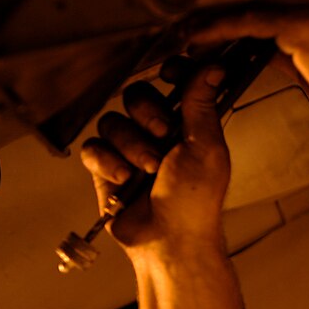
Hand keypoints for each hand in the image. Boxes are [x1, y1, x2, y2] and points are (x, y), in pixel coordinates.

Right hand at [80, 65, 230, 251]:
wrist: (170, 242)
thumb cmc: (195, 203)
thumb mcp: (205, 148)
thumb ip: (201, 105)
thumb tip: (215, 67)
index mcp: (187, 125)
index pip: (173, 81)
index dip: (171, 72)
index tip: (171, 73)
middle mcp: (157, 134)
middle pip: (136, 96)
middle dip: (148, 115)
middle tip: (165, 138)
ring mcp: (129, 151)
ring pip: (113, 121)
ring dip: (131, 144)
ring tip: (148, 170)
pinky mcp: (106, 170)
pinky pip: (93, 147)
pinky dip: (107, 161)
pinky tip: (123, 178)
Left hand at [187, 0, 308, 118]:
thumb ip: (281, 45)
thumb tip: (252, 47)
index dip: (218, 5)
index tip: (189, 21)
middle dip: (205, 9)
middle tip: (172, 27)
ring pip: (240, 3)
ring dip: (204, 20)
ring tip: (175, 35)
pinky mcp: (303, 20)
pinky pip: (248, 22)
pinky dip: (217, 32)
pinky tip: (194, 41)